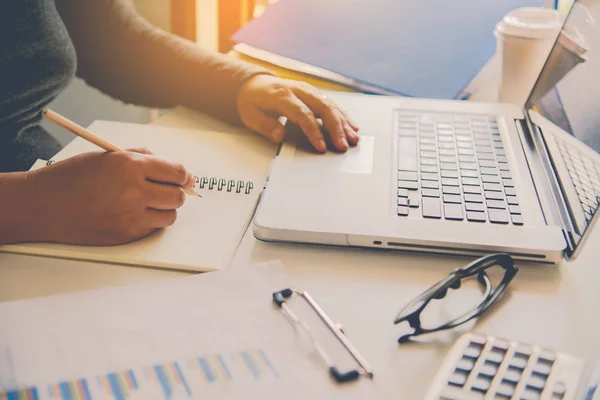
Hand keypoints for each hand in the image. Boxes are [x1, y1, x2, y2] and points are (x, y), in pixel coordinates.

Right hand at [25, 149, 195, 244]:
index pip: (177, 172)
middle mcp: (134, 190)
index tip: (186, 177)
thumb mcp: (107, 155)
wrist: (44, 205)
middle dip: (177, 192)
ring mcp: (131, 215)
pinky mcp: (126, 234)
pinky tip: (134, 213)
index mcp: (130, 165)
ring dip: (165, 208)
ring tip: (149, 202)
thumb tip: (166, 163)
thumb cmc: (72, 177)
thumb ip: (140, 157)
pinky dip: (150, 221)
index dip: (184, 175)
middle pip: (178, 196)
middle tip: (169, 190)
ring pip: (170, 215)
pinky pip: (152, 228)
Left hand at [237, 75, 359, 151]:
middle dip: (335, 128)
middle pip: (322, 107)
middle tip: (343, 145)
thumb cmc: (253, 101)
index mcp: (282, 95)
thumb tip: (279, 135)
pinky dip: (343, 116)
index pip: (302, 113)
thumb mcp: (250, 115)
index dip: (313, 131)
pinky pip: (332, 104)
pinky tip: (352, 127)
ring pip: (330, 105)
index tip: (321, 147)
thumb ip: (265, 125)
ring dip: (343, 123)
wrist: (254, 83)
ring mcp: (308, 90)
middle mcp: (299, 90)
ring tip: (353, 139)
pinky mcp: (314, 93)